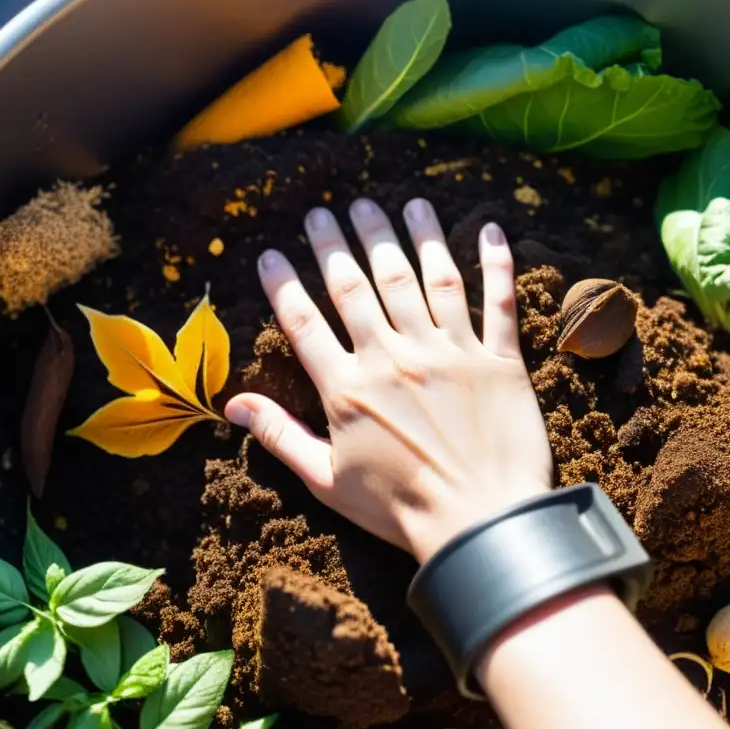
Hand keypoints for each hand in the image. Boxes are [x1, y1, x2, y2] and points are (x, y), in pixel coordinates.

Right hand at [225, 197, 552, 561]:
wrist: (481, 525)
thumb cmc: (399, 510)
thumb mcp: (327, 481)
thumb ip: (280, 436)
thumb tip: (231, 406)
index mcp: (348, 388)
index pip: (305, 322)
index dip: (283, 284)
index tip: (270, 254)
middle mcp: (395, 357)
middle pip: (361, 284)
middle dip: (340, 242)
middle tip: (329, 210)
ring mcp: (450, 353)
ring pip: (426, 277)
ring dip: (411, 235)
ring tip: (401, 203)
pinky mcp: (498, 360)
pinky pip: (497, 301)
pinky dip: (496, 263)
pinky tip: (491, 228)